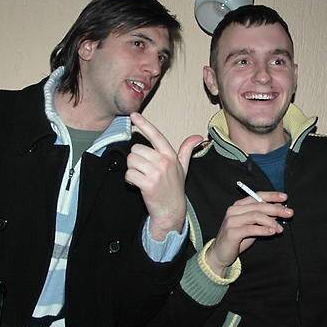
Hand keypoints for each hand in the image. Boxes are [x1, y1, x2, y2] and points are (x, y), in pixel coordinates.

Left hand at [127, 112, 202, 239]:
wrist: (171, 211)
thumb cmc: (174, 189)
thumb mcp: (183, 168)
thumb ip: (187, 151)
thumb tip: (197, 137)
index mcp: (170, 155)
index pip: (155, 135)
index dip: (144, 124)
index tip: (133, 115)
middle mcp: (164, 162)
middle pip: (136, 149)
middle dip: (135, 160)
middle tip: (143, 170)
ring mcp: (156, 173)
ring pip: (131, 161)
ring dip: (132, 170)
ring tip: (141, 177)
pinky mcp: (147, 184)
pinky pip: (129, 174)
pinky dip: (129, 180)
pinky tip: (137, 185)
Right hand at [205, 191, 292, 276]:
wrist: (220, 253)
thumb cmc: (238, 238)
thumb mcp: (252, 226)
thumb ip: (263, 218)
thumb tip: (280, 211)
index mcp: (239, 205)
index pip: (257, 196)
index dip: (271, 196)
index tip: (285, 198)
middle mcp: (234, 210)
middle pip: (258, 206)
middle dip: (276, 209)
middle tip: (289, 213)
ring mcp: (231, 221)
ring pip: (255, 216)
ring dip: (271, 221)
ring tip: (280, 229)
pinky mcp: (231, 232)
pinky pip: (250, 229)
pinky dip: (263, 230)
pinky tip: (272, 232)